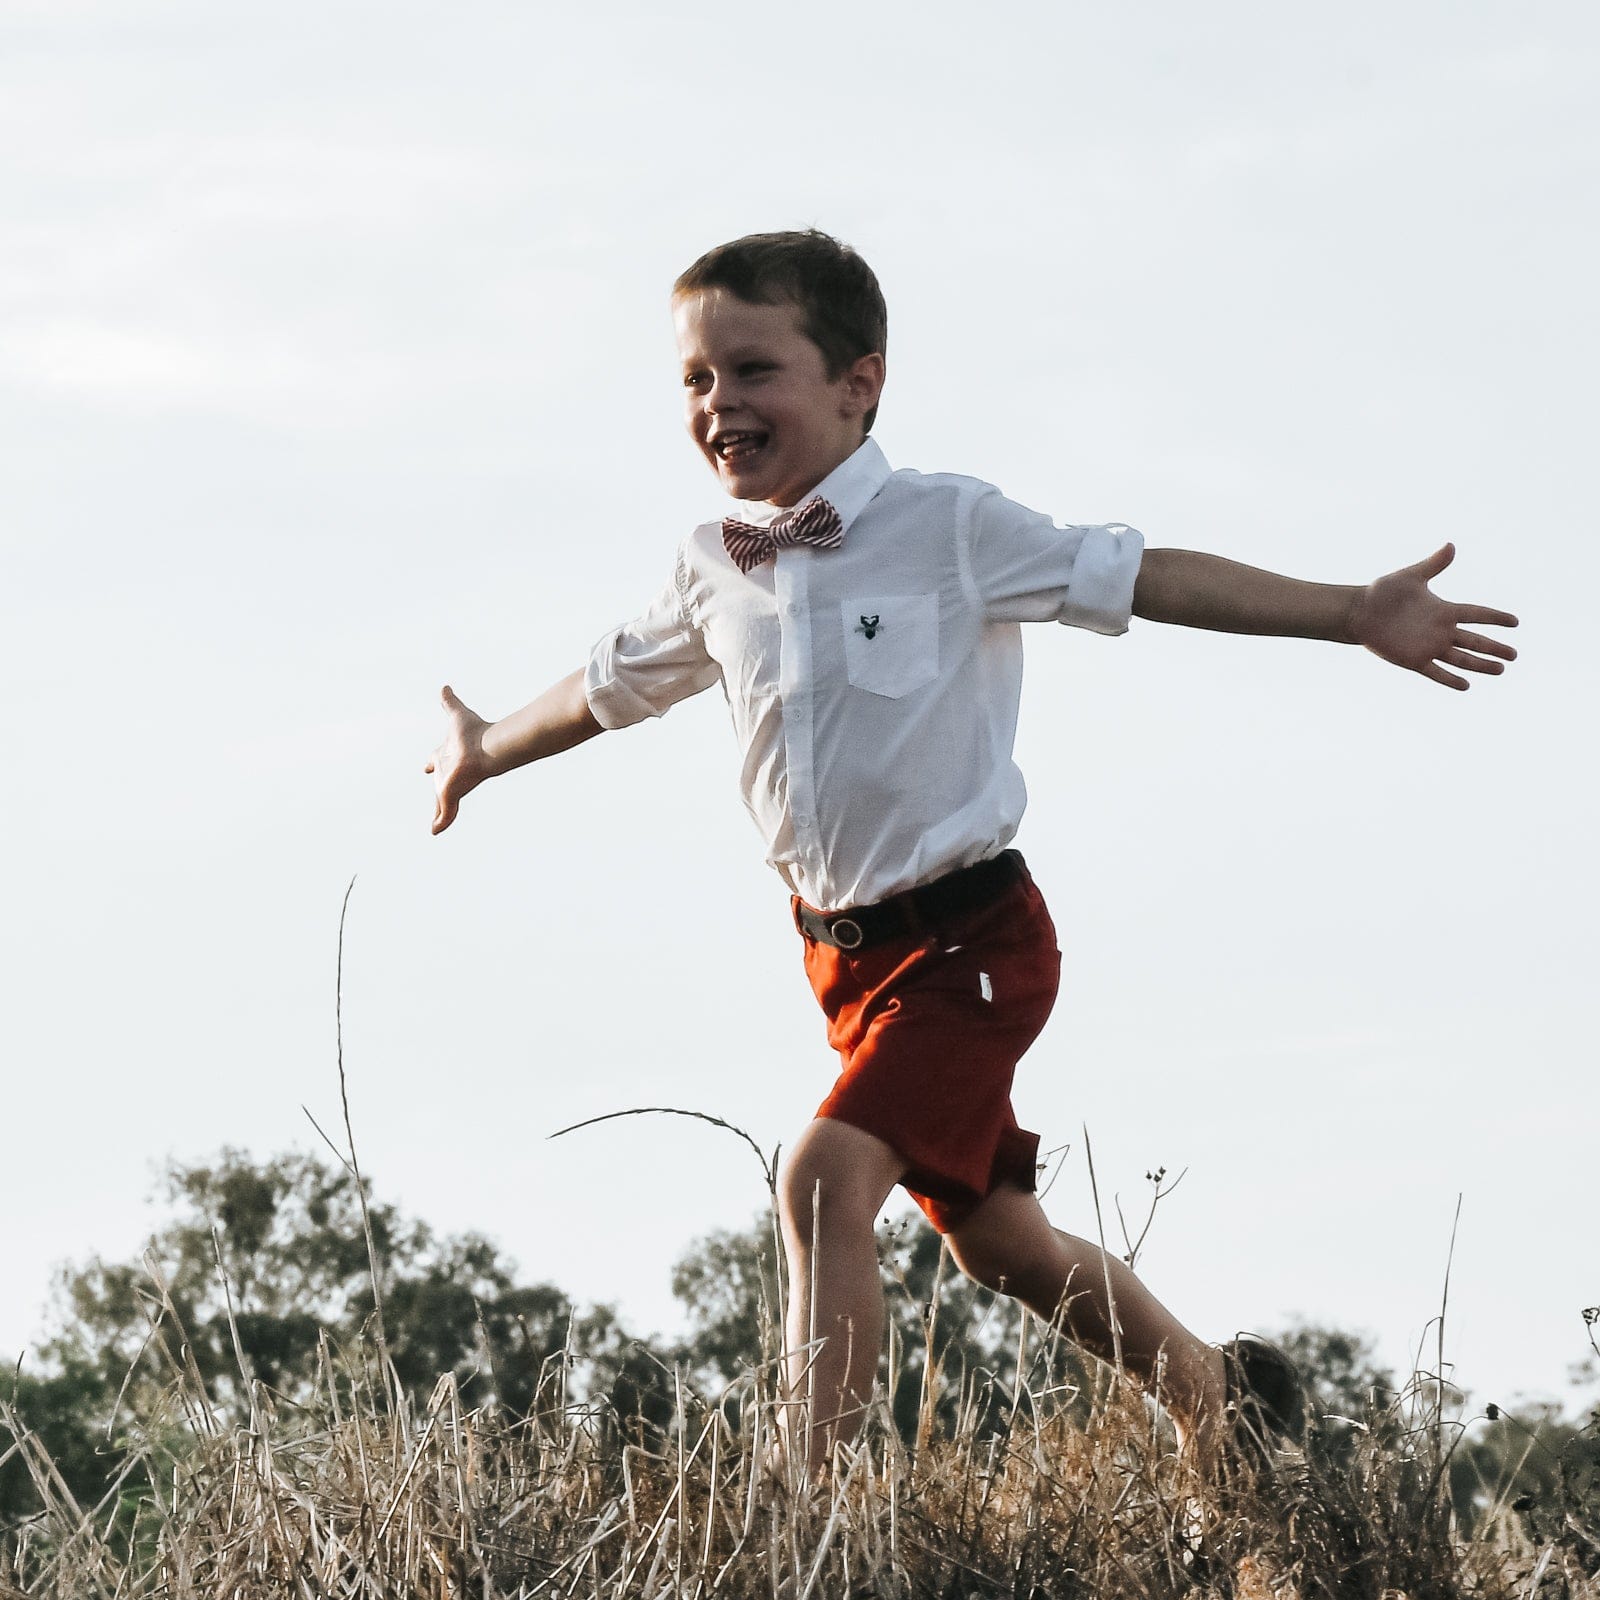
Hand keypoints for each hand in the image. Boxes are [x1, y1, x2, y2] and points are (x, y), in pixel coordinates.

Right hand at [425, 686, 491, 833]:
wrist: (487, 748)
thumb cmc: (474, 733)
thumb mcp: (456, 714)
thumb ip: (449, 702)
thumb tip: (444, 686)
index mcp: (447, 755)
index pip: (438, 759)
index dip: (433, 761)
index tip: (427, 764)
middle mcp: (448, 772)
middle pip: (440, 784)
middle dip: (438, 790)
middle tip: (436, 799)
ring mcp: (450, 786)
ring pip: (443, 803)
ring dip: (440, 813)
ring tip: (436, 827)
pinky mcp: (450, 797)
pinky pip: (444, 815)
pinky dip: (440, 823)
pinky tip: (435, 832)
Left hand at [1348, 545, 1517, 689]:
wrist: (1358, 612)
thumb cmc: (1382, 593)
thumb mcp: (1411, 577)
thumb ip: (1433, 565)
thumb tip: (1451, 546)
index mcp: (1444, 610)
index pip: (1477, 615)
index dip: (1496, 618)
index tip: (1515, 622)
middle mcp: (1441, 631)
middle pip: (1475, 641)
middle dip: (1495, 648)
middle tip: (1514, 655)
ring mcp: (1429, 647)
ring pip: (1461, 659)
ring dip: (1481, 665)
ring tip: (1501, 670)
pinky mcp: (1414, 660)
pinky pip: (1436, 672)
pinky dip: (1450, 679)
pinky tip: (1466, 686)